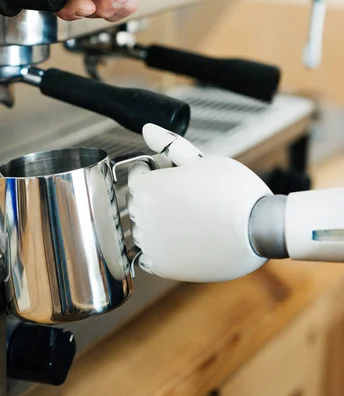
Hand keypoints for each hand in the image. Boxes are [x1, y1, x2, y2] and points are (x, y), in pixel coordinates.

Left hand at [127, 124, 270, 282]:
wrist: (259, 230)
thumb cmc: (233, 191)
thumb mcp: (202, 159)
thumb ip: (168, 145)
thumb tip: (147, 129)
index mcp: (147, 186)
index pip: (137, 175)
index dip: (158, 172)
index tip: (177, 177)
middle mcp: (141, 217)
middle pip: (139, 202)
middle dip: (158, 197)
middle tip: (190, 199)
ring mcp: (149, 244)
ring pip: (145, 229)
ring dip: (161, 224)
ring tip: (193, 220)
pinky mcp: (161, 266)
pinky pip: (150, 254)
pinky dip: (165, 248)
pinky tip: (188, 239)